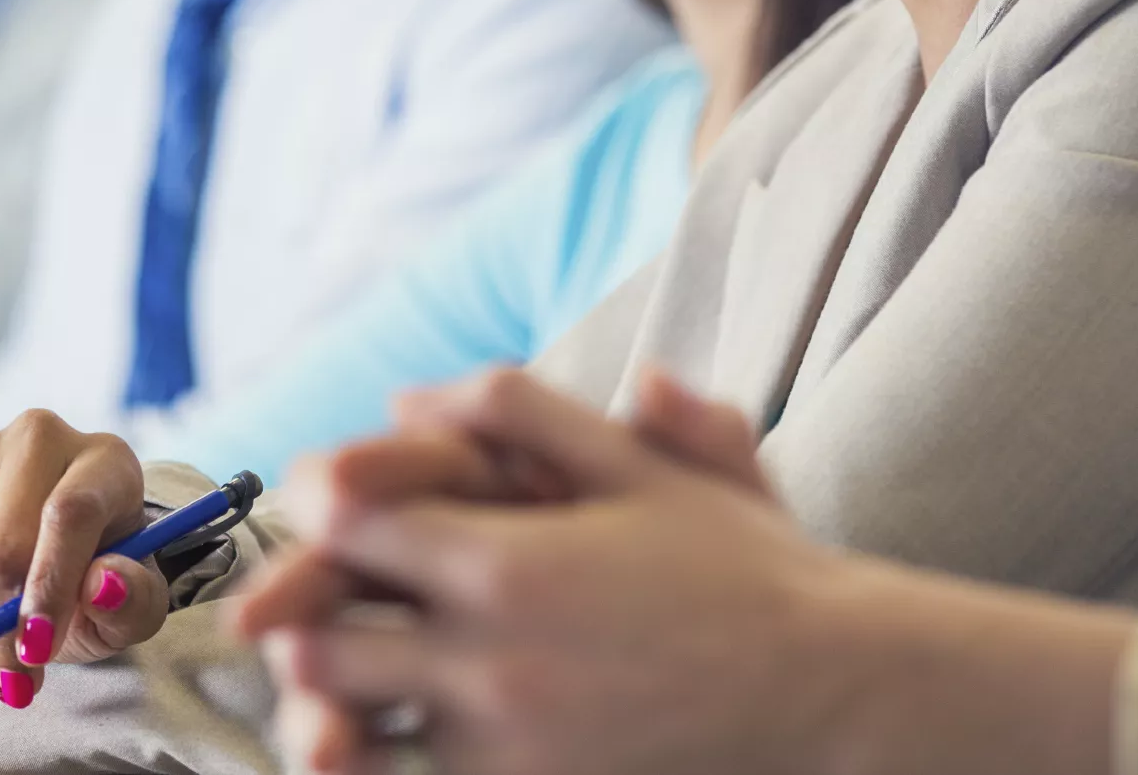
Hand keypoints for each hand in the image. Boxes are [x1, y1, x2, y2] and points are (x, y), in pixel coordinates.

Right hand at [0, 410, 172, 711]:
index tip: (38, 652)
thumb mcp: (132, 606)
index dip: (50, 590)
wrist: (44, 557)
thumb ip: (135, 600)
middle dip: (4, 631)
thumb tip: (103, 582)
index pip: (69, 512)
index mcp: (104, 459)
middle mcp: (36, 436)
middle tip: (15, 674)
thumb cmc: (93, 579)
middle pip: (2, 547)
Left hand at [242, 367, 867, 774]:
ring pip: (351, 730)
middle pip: (317, 644)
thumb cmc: (741, 565)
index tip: (331, 494)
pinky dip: (393, 751)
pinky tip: (403, 723)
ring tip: (352, 666)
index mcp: (504, 564)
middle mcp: (487, 664)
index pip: (344, 524)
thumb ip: (519, 410)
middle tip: (327, 589)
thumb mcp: (638, 462)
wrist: (830, 689)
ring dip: (334, 697)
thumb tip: (406, 398)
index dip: (320, 500)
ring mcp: (502, 748)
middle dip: (307, 612)